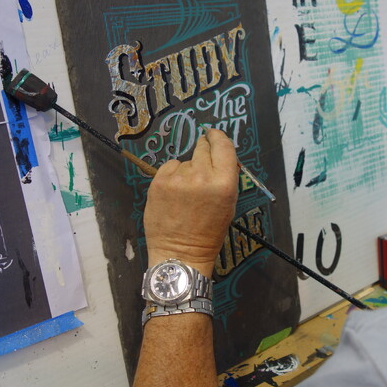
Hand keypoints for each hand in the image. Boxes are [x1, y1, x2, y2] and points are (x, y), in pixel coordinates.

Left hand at [144, 129, 238, 276]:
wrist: (180, 252)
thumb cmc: (209, 232)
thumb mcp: (228, 204)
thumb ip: (224, 177)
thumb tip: (216, 155)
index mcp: (224, 183)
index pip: (223, 146)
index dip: (217, 137)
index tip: (213, 135)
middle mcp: (202, 176)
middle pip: (203, 148)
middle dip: (203, 150)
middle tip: (200, 165)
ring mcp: (178, 178)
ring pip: (185, 160)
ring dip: (187, 169)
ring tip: (185, 192)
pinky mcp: (159, 181)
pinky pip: (169, 167)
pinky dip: (172, 175)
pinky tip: (173, 193)